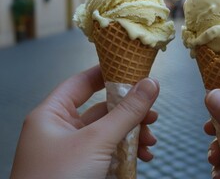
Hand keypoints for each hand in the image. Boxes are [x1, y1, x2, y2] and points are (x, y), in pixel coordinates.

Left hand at [11, 66, 159, 178]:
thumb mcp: (97, 141)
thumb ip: (126, 112)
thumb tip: (150, 85)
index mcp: (51, 115)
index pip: (81, 82)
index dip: (106, 72)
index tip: (131, 68)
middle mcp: (61, 130)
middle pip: (102, 109)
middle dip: (130, 112)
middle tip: (151, 112)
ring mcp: (74, 151)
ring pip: (110, 132)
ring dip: (133, 134)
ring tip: (150, 139)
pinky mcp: (85, 168)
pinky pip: (110, 152)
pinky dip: (128, 152)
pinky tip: (143, 156)